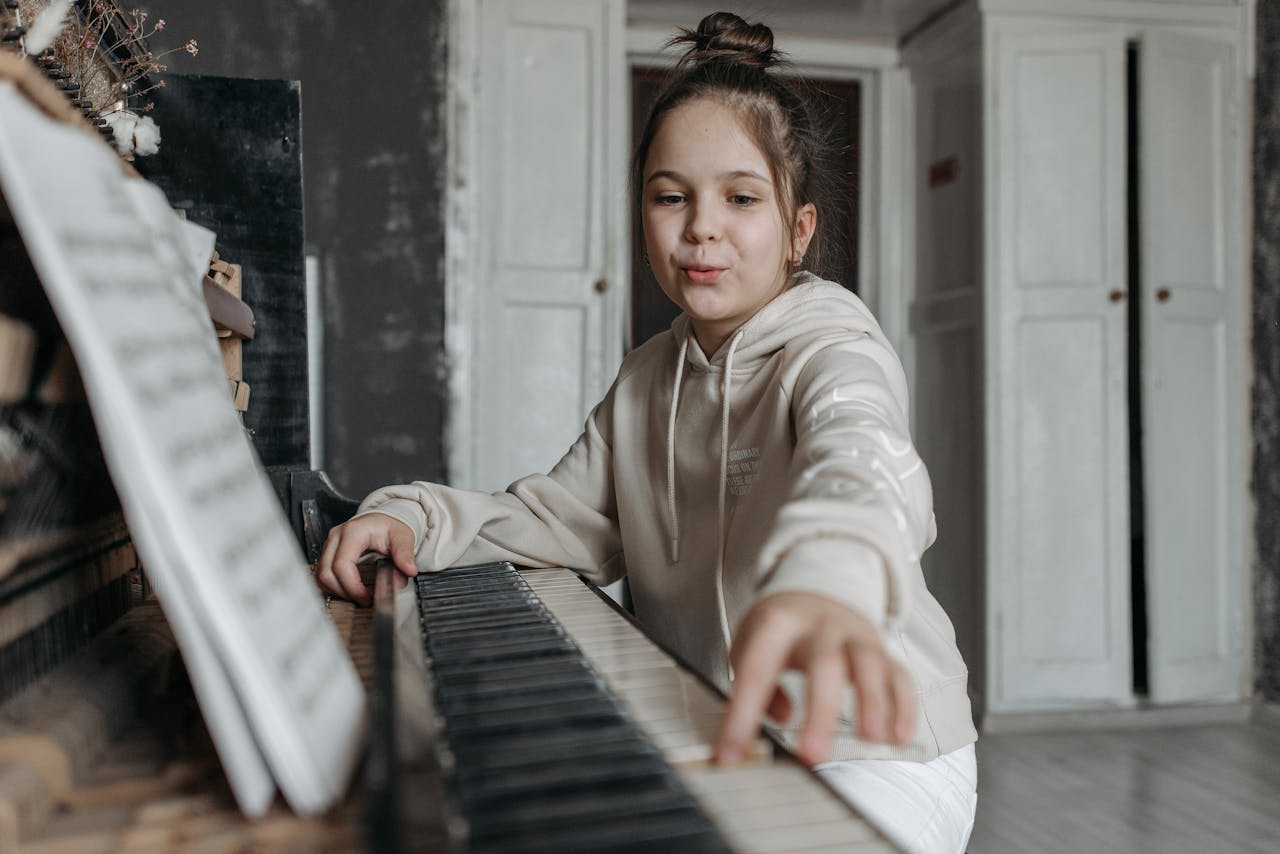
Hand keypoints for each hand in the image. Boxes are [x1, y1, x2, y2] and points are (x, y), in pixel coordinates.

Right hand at [315, 513, 417, 605]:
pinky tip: (353, 589)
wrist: (384, 520)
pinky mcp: (328, 553)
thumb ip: (405, 554)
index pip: (341, 565)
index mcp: (353, 532)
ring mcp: (329, 545)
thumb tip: (409, 570)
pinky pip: (324, 575)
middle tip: (367, 599)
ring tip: (362, 594)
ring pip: (322, 577)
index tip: (368, 597)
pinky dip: (336, 587)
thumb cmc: (390, 526)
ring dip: (340, 591)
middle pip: (327, 573)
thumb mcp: (403, 537)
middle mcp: (336, 537)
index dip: (353, 587)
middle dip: (346, 592)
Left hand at [715, 591, 916, 766]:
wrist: (816, 588)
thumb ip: (757, 684)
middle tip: (812, 754)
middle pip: (824, 663)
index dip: (742, 714)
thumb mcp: (750, 645)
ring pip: (868, 663)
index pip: (757, 670)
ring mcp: (855, 635)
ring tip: (870, 739)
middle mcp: (820, 626)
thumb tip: (776, 719)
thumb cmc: (779, 629)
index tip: (730, 754)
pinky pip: (898, 675)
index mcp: (778, 622)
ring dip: (872, 701)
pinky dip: (902, 706)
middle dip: (820, 711)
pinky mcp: (881, 649)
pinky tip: (898, 735)